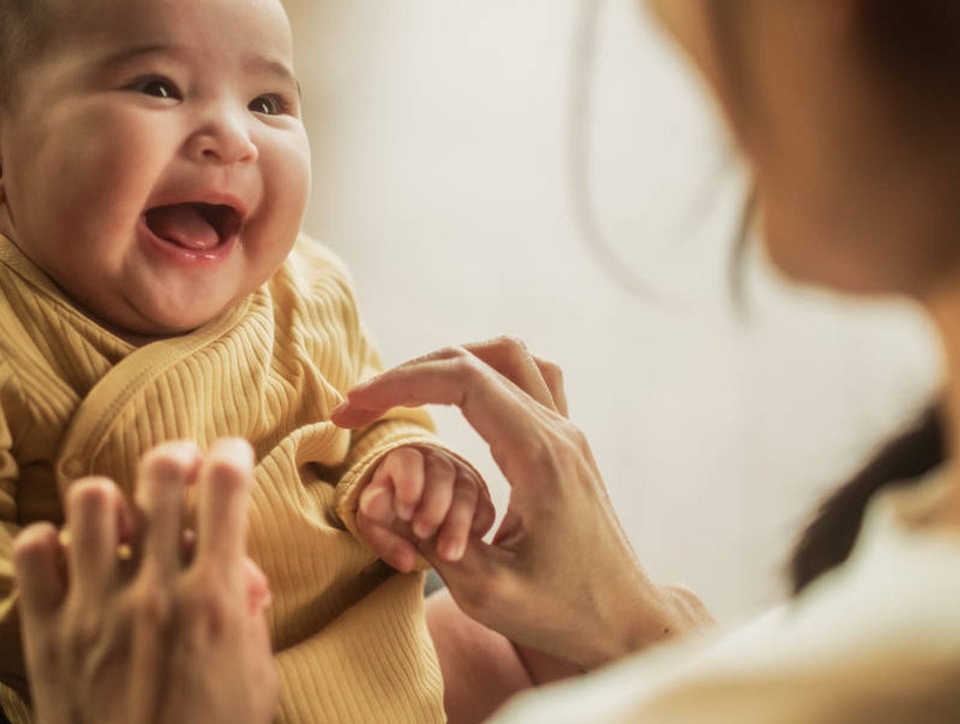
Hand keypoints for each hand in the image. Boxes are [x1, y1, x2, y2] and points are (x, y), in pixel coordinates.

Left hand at [12, 438, 278, 723]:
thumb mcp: (256, 683)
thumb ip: (250, 617)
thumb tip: (240, 571)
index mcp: (215, 601)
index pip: (225, 489)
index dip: (231, 457)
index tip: (230, 457)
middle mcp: (154, 592)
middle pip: (160, 475)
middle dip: (175, 457)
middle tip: (180, 470)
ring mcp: (93, 610)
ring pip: (91, 499)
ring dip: (113, 497)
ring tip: (121, 519)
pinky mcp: (46, 634)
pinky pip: (32, 552)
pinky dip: (48, 541)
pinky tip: (68, 557)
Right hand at [333, 337, 711, 670]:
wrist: (629, 623)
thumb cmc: (564, 613)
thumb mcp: (488, 593)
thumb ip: (429, 544)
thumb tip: (378, 501)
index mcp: (541, 456)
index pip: (464, 381)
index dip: (399, 384)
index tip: (351, 411)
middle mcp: (558, 432)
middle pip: (480, 357)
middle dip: (412, 372)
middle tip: (359, 407)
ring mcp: (566, 433)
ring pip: (508, 357)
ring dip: (449, 364)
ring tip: (403, 392)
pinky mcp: (565, 445)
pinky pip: (529, 378)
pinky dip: (483, 375)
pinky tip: (456, 402)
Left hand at [356, 445, 495, 571]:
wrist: (409, 508)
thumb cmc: (388, 513)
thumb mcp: (374, 525)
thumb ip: (384, 538)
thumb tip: (406, 561)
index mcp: (404, 460)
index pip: (409, 460)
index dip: (408, 483)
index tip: (404, 512)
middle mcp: (437, 462)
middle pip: (442, 474)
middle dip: (434, 505)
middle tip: (422, 532)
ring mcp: (462, 477)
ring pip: (468, 492)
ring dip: (458, 524)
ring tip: (447, 553)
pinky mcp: (481, 498)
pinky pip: (486, 510)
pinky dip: (477, 529)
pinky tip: (466, 548)